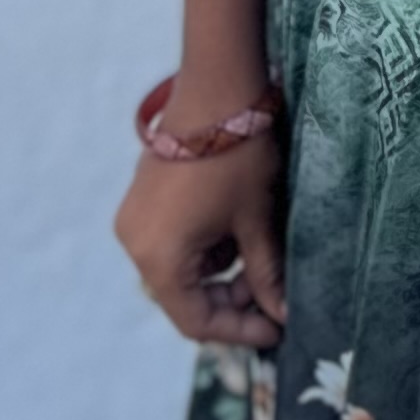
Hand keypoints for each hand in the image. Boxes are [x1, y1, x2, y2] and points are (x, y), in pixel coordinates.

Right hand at [114, 122, 287, 349]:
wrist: (217, 89)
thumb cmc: (239, 158)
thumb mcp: (257, 222)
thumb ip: (266, 276)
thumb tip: (283, 315)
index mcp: (159, 257)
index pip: (195, 320)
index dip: (238, 330)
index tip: (277, 328)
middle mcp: (136, 244)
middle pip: (185, 297)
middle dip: (232, 300)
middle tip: (276, 294)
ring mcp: (136, 221)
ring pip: (182, 270)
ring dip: (222, 272)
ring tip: (263, 254)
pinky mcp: (144, 202)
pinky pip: (174, 243)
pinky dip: (207, 248)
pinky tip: (239, 231)